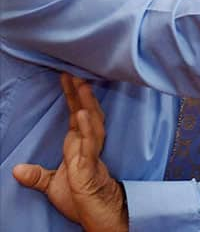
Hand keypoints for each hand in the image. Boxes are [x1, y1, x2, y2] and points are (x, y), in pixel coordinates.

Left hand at [12, 74, 126, 231]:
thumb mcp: (51, 186)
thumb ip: (37, 176)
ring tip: (82, 84)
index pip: (76, 115)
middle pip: (86, 112)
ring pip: (92, 122)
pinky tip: (85, 113)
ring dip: (87, 103)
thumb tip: (16, 170)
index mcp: (77, 146)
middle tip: (75, 70)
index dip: (72, 96)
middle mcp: (86, 145)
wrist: (97, 215)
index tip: (68, 76)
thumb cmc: (80, 199)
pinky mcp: (91, 165)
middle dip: (80, 92)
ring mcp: (90, 154)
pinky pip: (91, 143)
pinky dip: (88, 128)